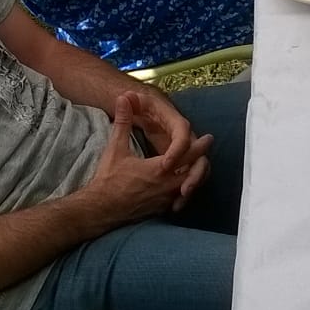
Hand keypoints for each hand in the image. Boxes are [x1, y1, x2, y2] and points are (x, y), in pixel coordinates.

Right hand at [90, 92, 211, 218]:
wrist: (101, 208)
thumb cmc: (108, 178)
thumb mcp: (115, 148)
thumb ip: (123, 122)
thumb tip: (123, 99)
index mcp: (159, 169)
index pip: (187, 155)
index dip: (199, 146)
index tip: (208, 138)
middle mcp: (167, 186)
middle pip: (194, 173)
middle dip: (201, 160)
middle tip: (207, 151)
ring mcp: (165, 200)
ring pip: (189, 187)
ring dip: (194, 176)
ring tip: (198, 166)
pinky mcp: (160, 210)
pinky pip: (179, 199)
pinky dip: (184, 191)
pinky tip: (182, 186)